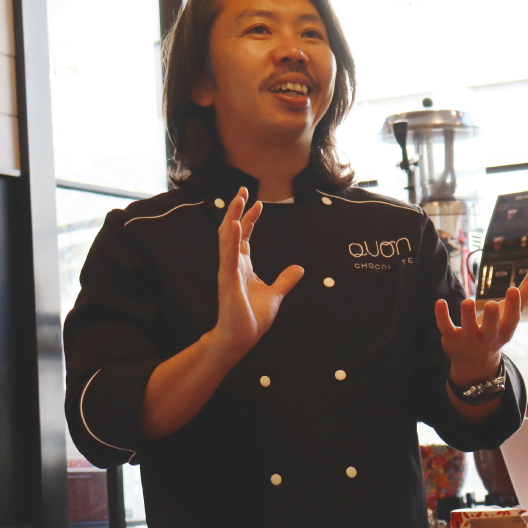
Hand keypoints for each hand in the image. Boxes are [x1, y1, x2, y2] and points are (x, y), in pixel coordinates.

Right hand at [211, 188, 303, 358]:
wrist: (242, 337)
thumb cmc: (252, 317)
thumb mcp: (275, 294)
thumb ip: (285, 280)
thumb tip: (299, 268)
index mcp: (242, 266)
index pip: (245, 236)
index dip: (250, 219)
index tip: (258, 203)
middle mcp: (233, 264)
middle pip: (233, 231)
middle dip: (237, 210)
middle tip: (242, 190)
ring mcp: (229, 271)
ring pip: (228, 239)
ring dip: (232, 218)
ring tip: (237, 200)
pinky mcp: (228, 281)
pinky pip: (229, 257)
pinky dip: (232, 240)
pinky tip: (235, 225)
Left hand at [435, 263, 527, 386]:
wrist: (474, 363)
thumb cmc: (497, 329)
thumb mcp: (511, 313)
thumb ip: (527, 289)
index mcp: (505, 331)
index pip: (512, 320)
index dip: (513, 306)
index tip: (513, 289)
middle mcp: (488, 339)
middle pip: (491, 330)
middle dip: (492, 318)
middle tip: (492, 304)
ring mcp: (469, 341)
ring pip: (468, 329)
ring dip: (467, 316)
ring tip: (467, 301)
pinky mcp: (451, 340)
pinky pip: (446, 328)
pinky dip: (442, 316)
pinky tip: (440, 302)